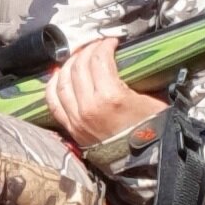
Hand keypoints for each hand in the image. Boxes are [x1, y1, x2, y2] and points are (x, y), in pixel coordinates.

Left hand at [47, 36, 166, 151]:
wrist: (143, 162)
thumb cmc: (151, 130)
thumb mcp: (151, 99)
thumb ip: (136, 77)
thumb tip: (126, 59)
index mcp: (111, 97)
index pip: (98, 60)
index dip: (103, 45)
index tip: (110, 42)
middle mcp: (89, 106)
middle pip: (78, 67)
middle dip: (86, 51)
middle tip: (95, 46)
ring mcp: (76, 118)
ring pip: (62, 81)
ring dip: (68, 64)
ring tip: (78, 57)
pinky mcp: (70, 127)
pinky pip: (52, 101)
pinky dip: (53, 84)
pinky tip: (59, 75)